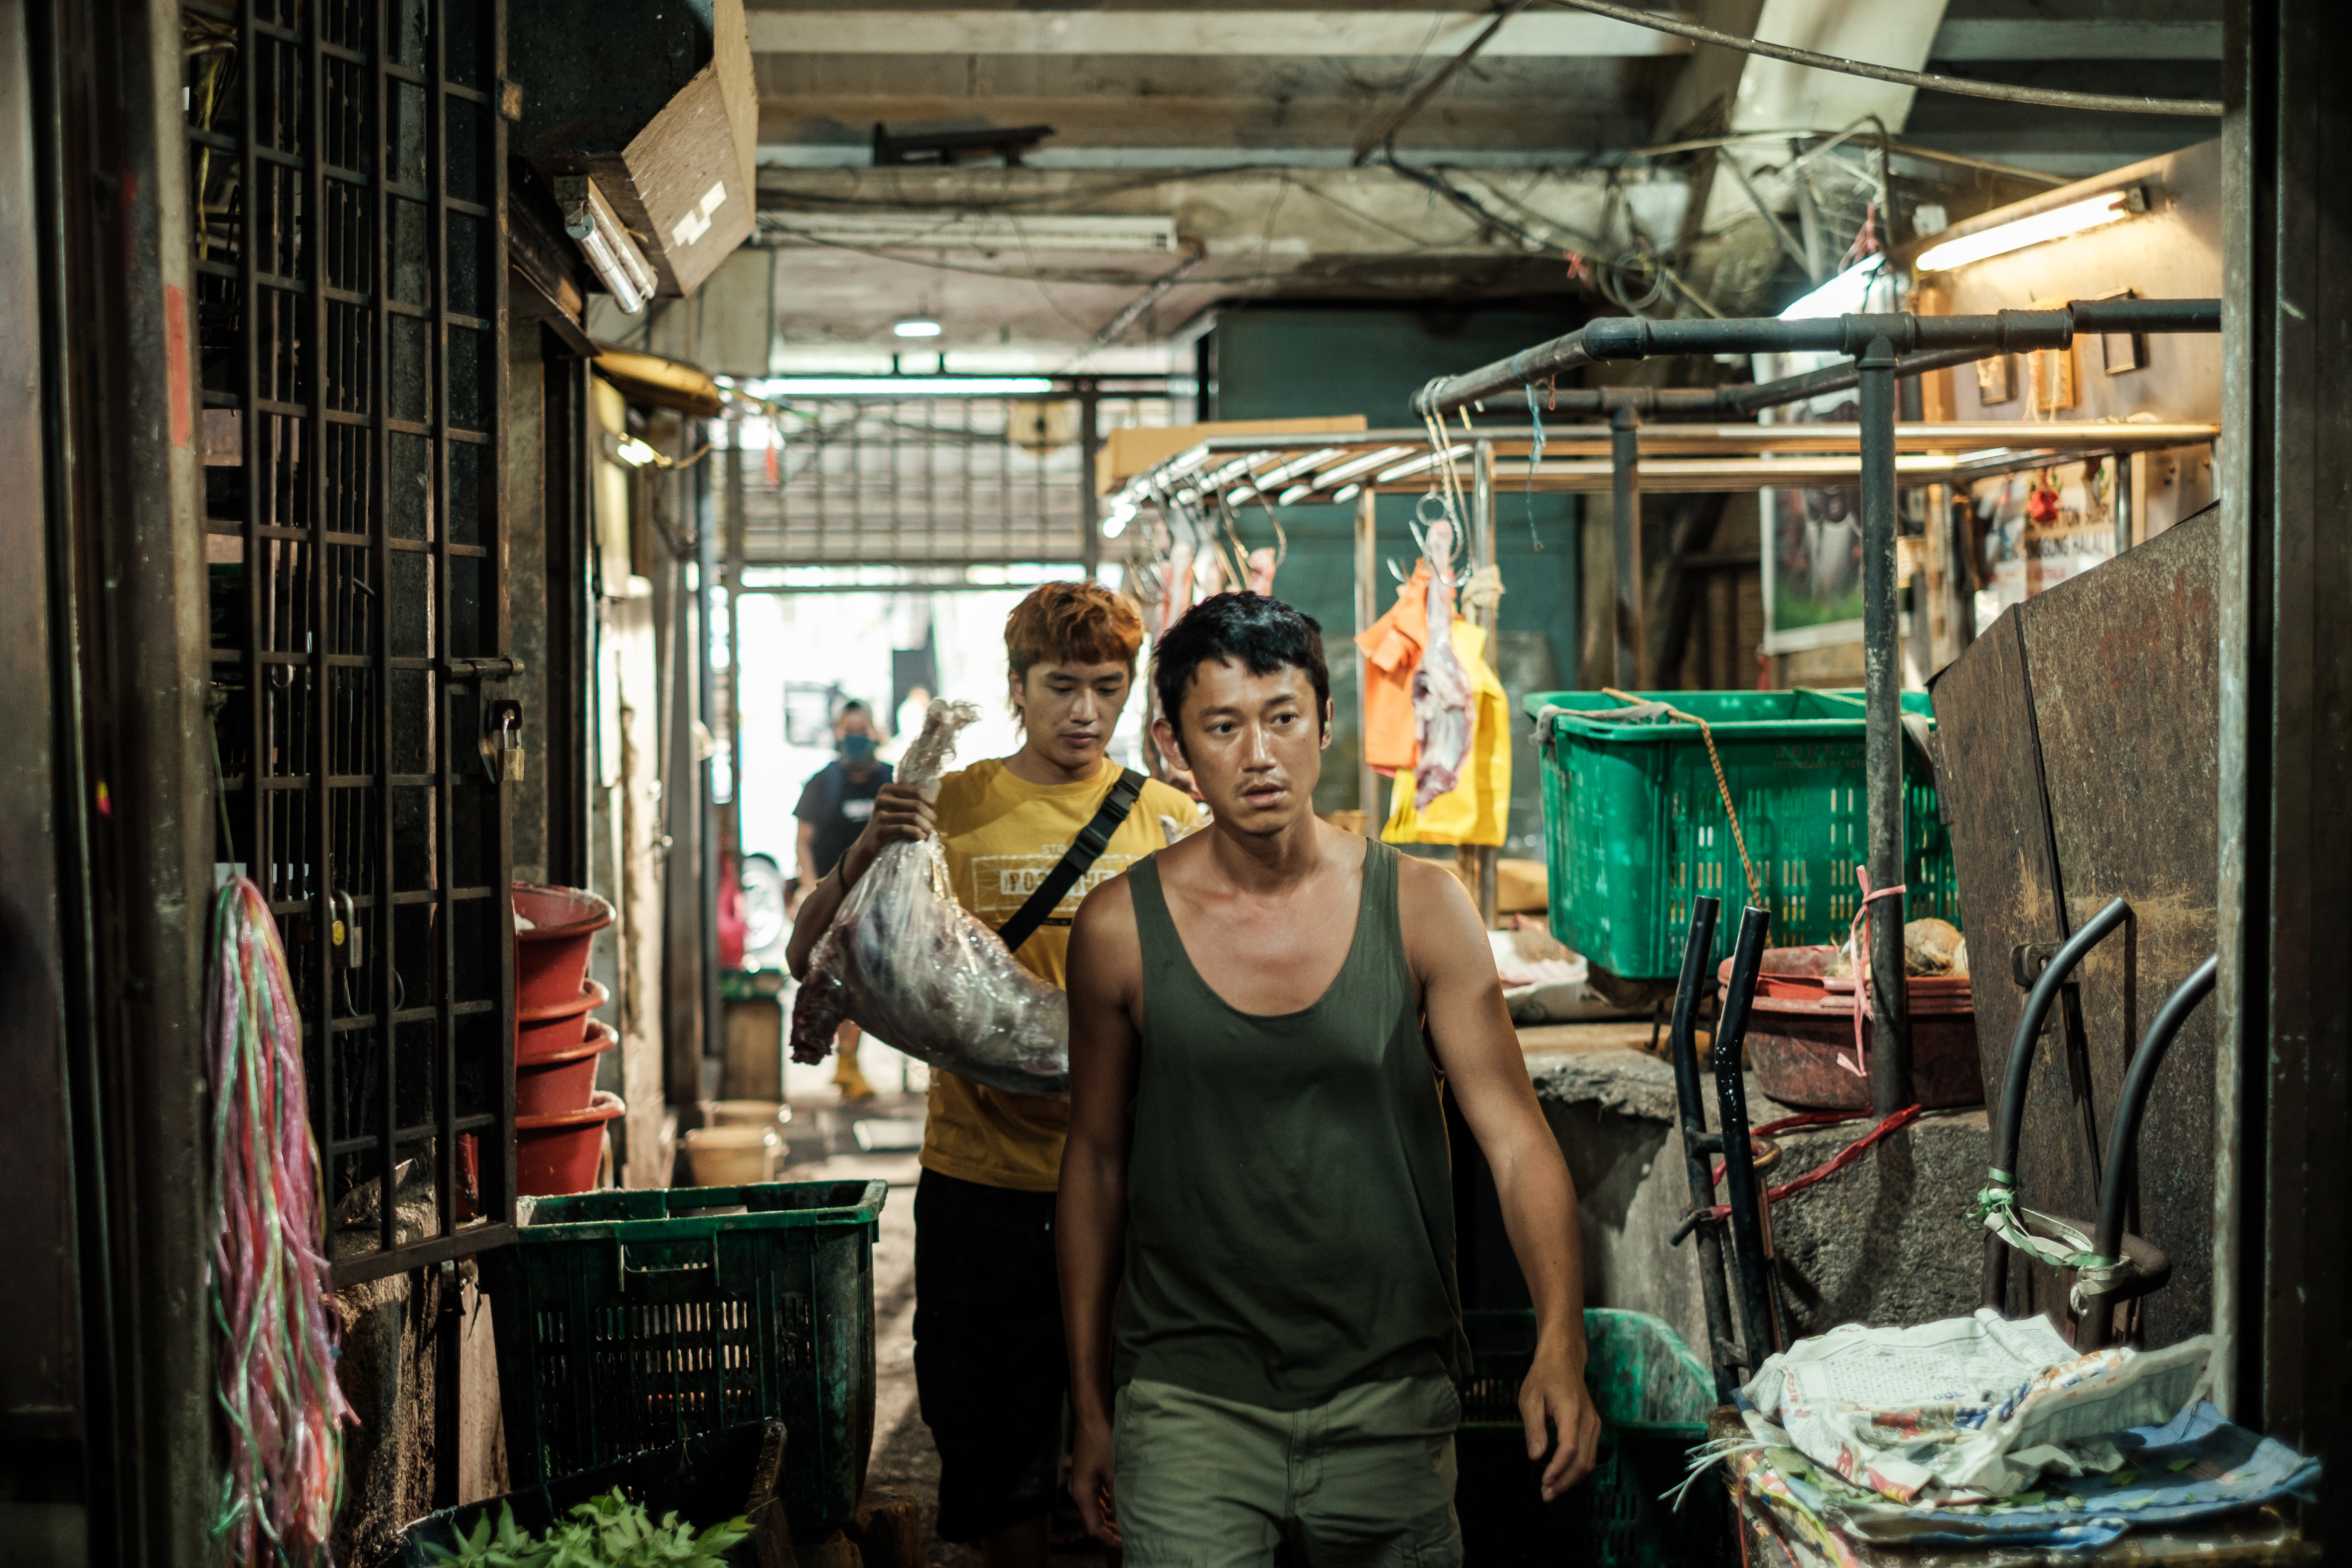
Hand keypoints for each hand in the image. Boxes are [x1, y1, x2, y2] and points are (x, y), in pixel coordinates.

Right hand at [839, 782, 935, 884]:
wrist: (868, 844)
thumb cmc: (890, 825)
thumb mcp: (897, 808)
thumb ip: (910, 800)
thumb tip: (933, 800)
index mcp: (887, 789)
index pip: (918, 791)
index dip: (931, 803)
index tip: (932, 812)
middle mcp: (882, 799)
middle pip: (918, 805)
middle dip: (930, 817)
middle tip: (932, 826)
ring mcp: (879, 815)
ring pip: (914, 817)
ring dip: (926, 827)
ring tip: (928, 833)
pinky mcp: (880, 830)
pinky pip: (905, 829)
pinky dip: (918, 834)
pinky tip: (922, 838)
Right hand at [1068, 1411, 1120, 1545]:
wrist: (1092, 1417)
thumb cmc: (1102, 1441)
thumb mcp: (1113, 1471)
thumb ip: (1118, 1497)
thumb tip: (1126, 1519)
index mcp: (1083, 1494)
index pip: (1094, 1528)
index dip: (1109, 1539)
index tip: (1126, 1543)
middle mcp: (1079, 1491)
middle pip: (1095, 1520)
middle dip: (1111, 1529)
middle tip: (1131, 1534)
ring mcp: (1083, 1483)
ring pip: (1097, 1509)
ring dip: (1112, 1516)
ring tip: (1131, 1520)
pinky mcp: (1088, 1475)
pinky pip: (1099, 1497)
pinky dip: (1110, 1503)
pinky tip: (1123, 1503)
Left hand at [1522, 1343, 1602, 1500]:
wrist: (1564, 1359)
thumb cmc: (1544, 1376)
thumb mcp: (1530, 1398)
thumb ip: (1534, 1428)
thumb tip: (1536, 1457)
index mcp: (1571, 1412)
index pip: (1569, 1448)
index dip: (1558, 1469)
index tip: (1544, 1482)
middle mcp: (1588, 1420)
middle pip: (1583, 1461)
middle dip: (1565, 1482)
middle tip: (1546, 1495)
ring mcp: (1594, 1424)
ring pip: (1589, 1461)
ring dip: (1571, 1480)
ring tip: (1552, 1490)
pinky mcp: (1594, 1426)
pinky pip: (1590, 1454)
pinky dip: (1577, 1469)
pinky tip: (1562, 1476)